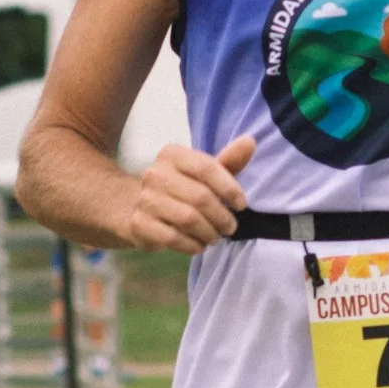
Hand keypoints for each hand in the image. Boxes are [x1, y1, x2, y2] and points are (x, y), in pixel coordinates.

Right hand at [126, 136, 255, 252]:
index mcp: (172, 155)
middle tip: (230, 227)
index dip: (230, 188)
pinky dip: (192, 245)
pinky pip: (173, 238)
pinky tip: (199, 245)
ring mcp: (144, 199)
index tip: (241, 205)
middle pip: (201, 197)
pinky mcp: (138, 224)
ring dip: (209, 233)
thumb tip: (250, 141)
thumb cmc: (184, 188)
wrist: (141, 208)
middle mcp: (154, 173)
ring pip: (189, 219)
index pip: (207, 168)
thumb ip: (229, 160)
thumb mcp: (206, 173)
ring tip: (216, 236)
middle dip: (222, 216)